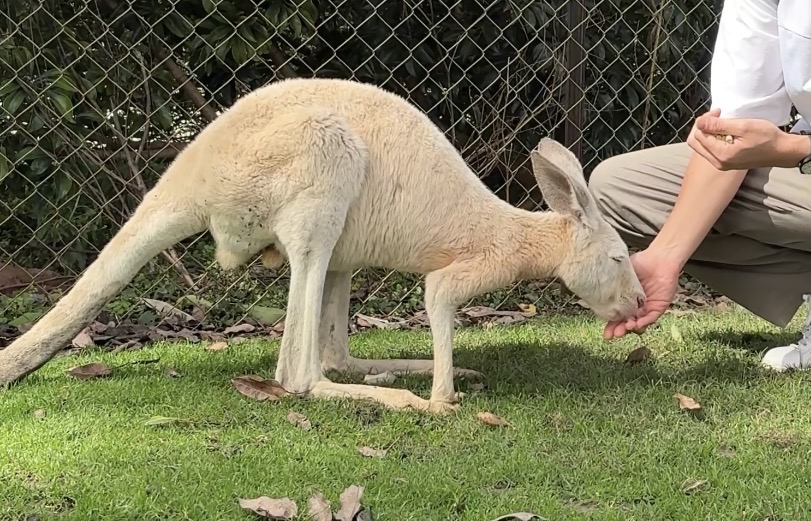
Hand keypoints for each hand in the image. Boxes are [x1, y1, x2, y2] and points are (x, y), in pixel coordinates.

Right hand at [602, 248, 680, 339]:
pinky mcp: (659, 306)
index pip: (617, 316)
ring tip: (624, 328)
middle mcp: (636, 306)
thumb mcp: (621, 273)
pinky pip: (651, 317)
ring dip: (631, 327)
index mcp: (625, 299)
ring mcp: (647, 307)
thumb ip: (612, 282)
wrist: (659, 258)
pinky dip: (644, 322)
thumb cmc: (642, 262)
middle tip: (612, 334)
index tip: (606, 333)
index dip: (611, 325)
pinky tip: (637, 324)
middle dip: (619, 330)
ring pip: (639, 323)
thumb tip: (596, 287)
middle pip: (627, 323)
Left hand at [688, 110, 809, 169]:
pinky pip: (710, 149)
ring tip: (722, 122)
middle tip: (717, 116)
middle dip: (702, 126)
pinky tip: (725, 131)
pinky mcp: (725, 163)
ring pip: (702, 146)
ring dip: (708, 132)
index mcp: (721, 155)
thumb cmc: (767, 138)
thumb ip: (719, 125)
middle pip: (695, 142)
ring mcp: (721, 164)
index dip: (704, 120)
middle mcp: (717, 162)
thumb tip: (699, 122)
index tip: (718, 112)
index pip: (698, 135)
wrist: (781, 151)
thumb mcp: (743, 127)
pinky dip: (713, 138)